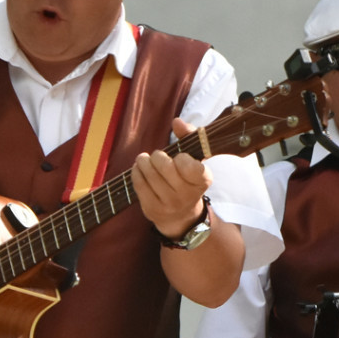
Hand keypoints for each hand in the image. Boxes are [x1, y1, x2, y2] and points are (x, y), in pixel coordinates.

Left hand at [131, 120, 211, 237]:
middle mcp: (187, 195)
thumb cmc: (186, 179)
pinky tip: (138, 169)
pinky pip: (138, 184)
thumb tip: (177, 121)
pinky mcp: (152, 209)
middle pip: (165, 167)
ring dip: (143, 162)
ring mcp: (169, 204)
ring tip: (144, 159)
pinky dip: (135, 172)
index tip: (179, 157)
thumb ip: (189, 136)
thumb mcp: (194, 159)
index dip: (181, 158)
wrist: (181, 216)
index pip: (189, 165)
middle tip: (156, 155)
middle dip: (157, 156)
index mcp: (202, 181)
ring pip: (149, 174)